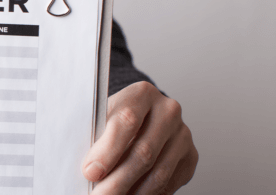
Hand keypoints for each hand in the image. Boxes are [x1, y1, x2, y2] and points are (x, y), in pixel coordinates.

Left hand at [82, 81, 197, 193]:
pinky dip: (147, 194)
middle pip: (143, 152)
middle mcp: (168, 111)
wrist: (140, 118)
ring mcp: (182, 134)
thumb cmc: (112, 119)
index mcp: (142, 94)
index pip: (126, 121)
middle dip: (117, 180)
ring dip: (132, 192)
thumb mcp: (101, 118)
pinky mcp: (190, 157)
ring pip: (158, 173)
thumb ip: (95, 137)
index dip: (107, 151)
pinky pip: (169, 183)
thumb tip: (89, 170)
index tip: (90, 173)